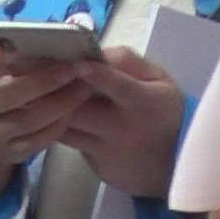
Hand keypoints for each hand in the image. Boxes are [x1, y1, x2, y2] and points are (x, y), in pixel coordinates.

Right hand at [0, 33, 93, 218]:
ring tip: (84, 87)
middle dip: (46, 80)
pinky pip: (38, 140)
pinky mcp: (9, 153)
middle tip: (74, 67)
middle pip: (12, 93)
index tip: (5, 48)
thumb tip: (39, 27)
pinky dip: (58, 124)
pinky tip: (73, 109)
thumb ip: (4, 41)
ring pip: (30, 119)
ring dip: (61, 102)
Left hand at [59, 48, 187, 201]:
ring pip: (65, 129)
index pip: (118, 87)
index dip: (96, 75)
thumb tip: (95, 52)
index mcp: (142, 102)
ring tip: (45, 95)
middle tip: (45, 76)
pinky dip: (60, 129)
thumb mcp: (159, 80)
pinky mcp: (96, 166)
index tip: (78, 64)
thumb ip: (128, 62)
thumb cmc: (164, 112)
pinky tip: (57, 118)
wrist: (174, 164)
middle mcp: (122, 129)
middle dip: (58, 91)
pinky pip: (71, 144)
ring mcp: (106, 151)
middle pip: (77, 110)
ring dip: (52, 111)